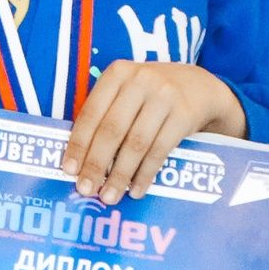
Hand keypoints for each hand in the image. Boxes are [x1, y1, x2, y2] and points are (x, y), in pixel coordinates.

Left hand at [59, 62, 246, 204]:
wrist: (200, 86)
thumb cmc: (150, 95)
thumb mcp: (127, 91)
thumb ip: (105, 114)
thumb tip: (80, 160)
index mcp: (117, 73)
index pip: (91, 112)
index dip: (79, 143)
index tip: (68, 170)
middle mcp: (140, 81)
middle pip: (112, 129)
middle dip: (96, 163)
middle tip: (86, 189)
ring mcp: (164, 97)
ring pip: (136, 143)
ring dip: (120, 174)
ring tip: (109, 195)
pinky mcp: (184, 115)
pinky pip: (160, 151)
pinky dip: (145, 174)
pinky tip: (136, 190)